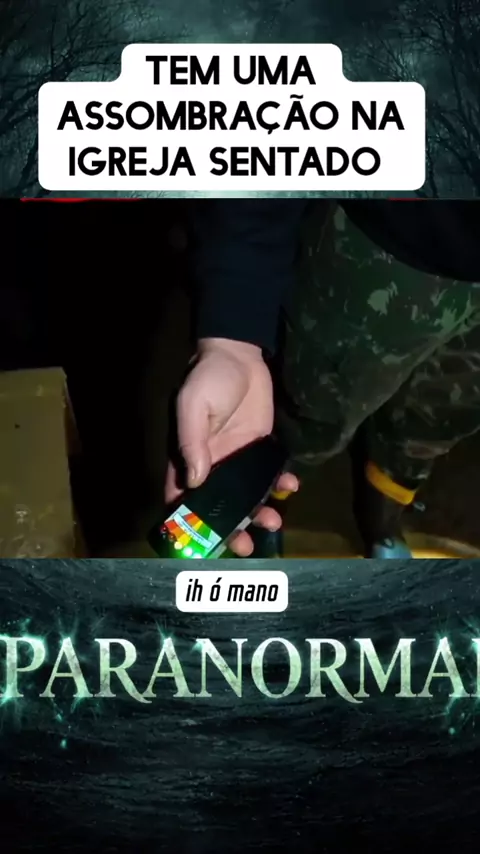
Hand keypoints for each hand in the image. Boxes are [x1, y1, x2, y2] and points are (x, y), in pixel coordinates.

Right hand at [165, 337, 298, 555]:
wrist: (241, 353)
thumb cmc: (209, 377)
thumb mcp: (193, 405)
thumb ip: (192, 441)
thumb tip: (193, 480)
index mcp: (187, 457)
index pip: (181, 497)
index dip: (187, 522)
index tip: (201, 544)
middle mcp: (212, 464)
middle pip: (218, 506)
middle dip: (229, 529)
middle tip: (243, 546)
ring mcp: (238, 459)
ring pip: (246, 496)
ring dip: (257, 513)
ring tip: (272, 523)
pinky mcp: (261, 449)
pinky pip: (270, 474)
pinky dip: (280, 485)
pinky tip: (290, 488)